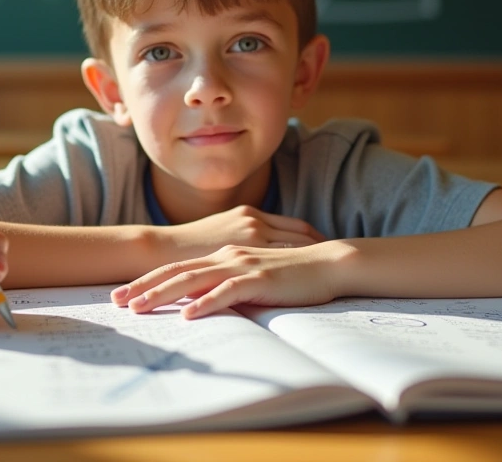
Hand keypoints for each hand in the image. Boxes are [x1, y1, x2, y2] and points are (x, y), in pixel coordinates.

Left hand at [112, 241, 348, 318]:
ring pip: (194, 279)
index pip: (177, 268)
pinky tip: (189, 314)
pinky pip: (227, 291)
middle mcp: (227, 255)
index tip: (123, 295)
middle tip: (116, 302)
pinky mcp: (261, 278)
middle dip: (144, 287)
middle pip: (177, 272)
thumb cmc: (291, 275)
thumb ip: (226, 286)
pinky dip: (206, 302)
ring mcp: (243, 265)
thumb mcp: (251, 279)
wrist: (328, 263)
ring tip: (140, 309)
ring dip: (164, 295)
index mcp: (223, 255)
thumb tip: (199, 303)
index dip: (148, 281)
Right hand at [155, 205, 326, 260]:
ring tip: (336, 274)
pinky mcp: (241, 254)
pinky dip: (297, 272)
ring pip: (296, 247)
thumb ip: (238, 243)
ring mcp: (249, 237)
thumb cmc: (183, 247)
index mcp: (249, 216)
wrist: (159, 249)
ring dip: (317, 259)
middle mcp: (254, 222)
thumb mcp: (217, 237)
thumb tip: (256, 257)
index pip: (293, 226)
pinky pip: (279, 263)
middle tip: (342, 260)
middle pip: (302, 234)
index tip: (327, 248)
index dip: (312, 237)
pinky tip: (311, 285)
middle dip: (322, 247)